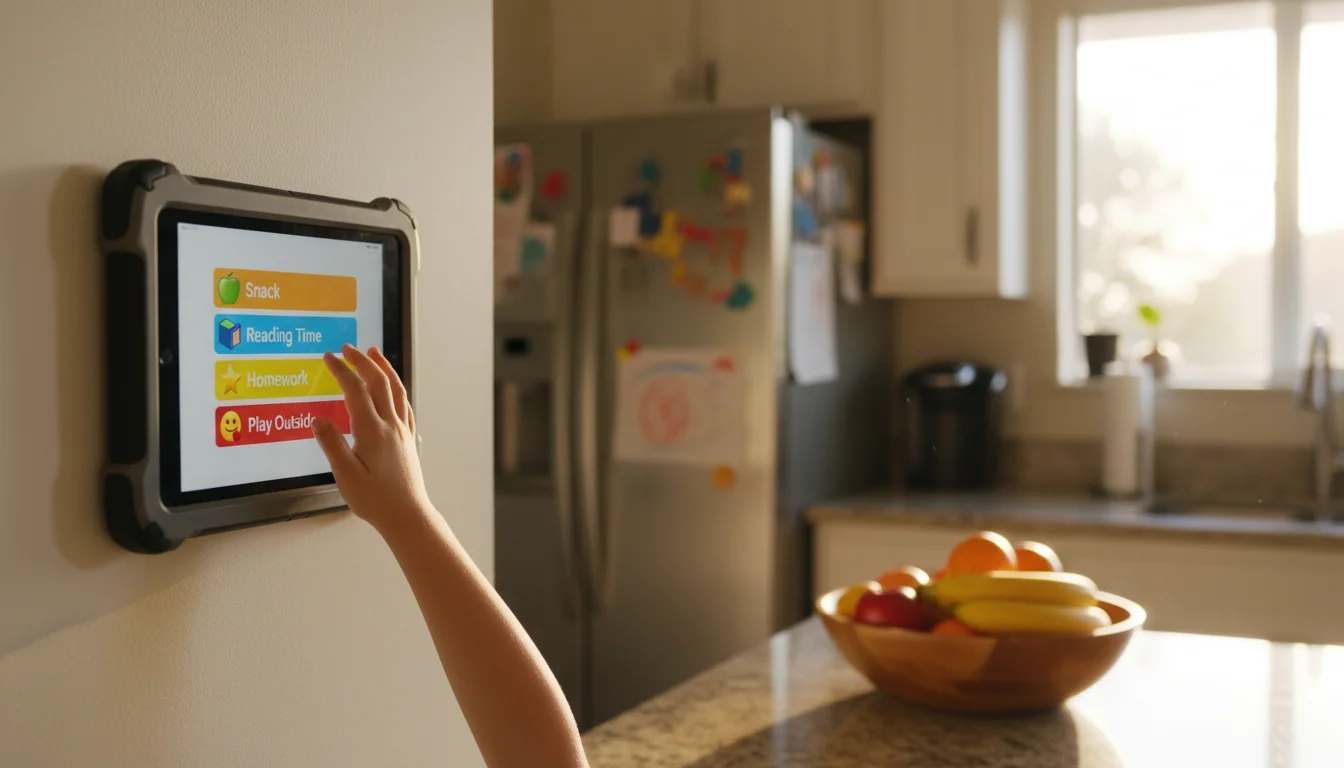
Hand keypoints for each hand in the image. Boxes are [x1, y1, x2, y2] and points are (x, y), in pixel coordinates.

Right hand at [312, 344, 429, 531]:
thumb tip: (317, 419)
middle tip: (347, 347)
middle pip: (378, 382)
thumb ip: (332, 445)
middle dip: (362, 361)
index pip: (355, 391)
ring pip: (396, 389)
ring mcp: (402, 431)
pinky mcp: (408, 439)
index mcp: (372, 431)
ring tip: (373, 352)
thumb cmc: (375, 500)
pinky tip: (393, 386)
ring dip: (383, 367)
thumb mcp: (346, 476)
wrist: (407, 515)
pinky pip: (404, 404)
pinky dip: (397, 387)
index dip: (341, 371)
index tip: (328, 357)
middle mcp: (390, 426)